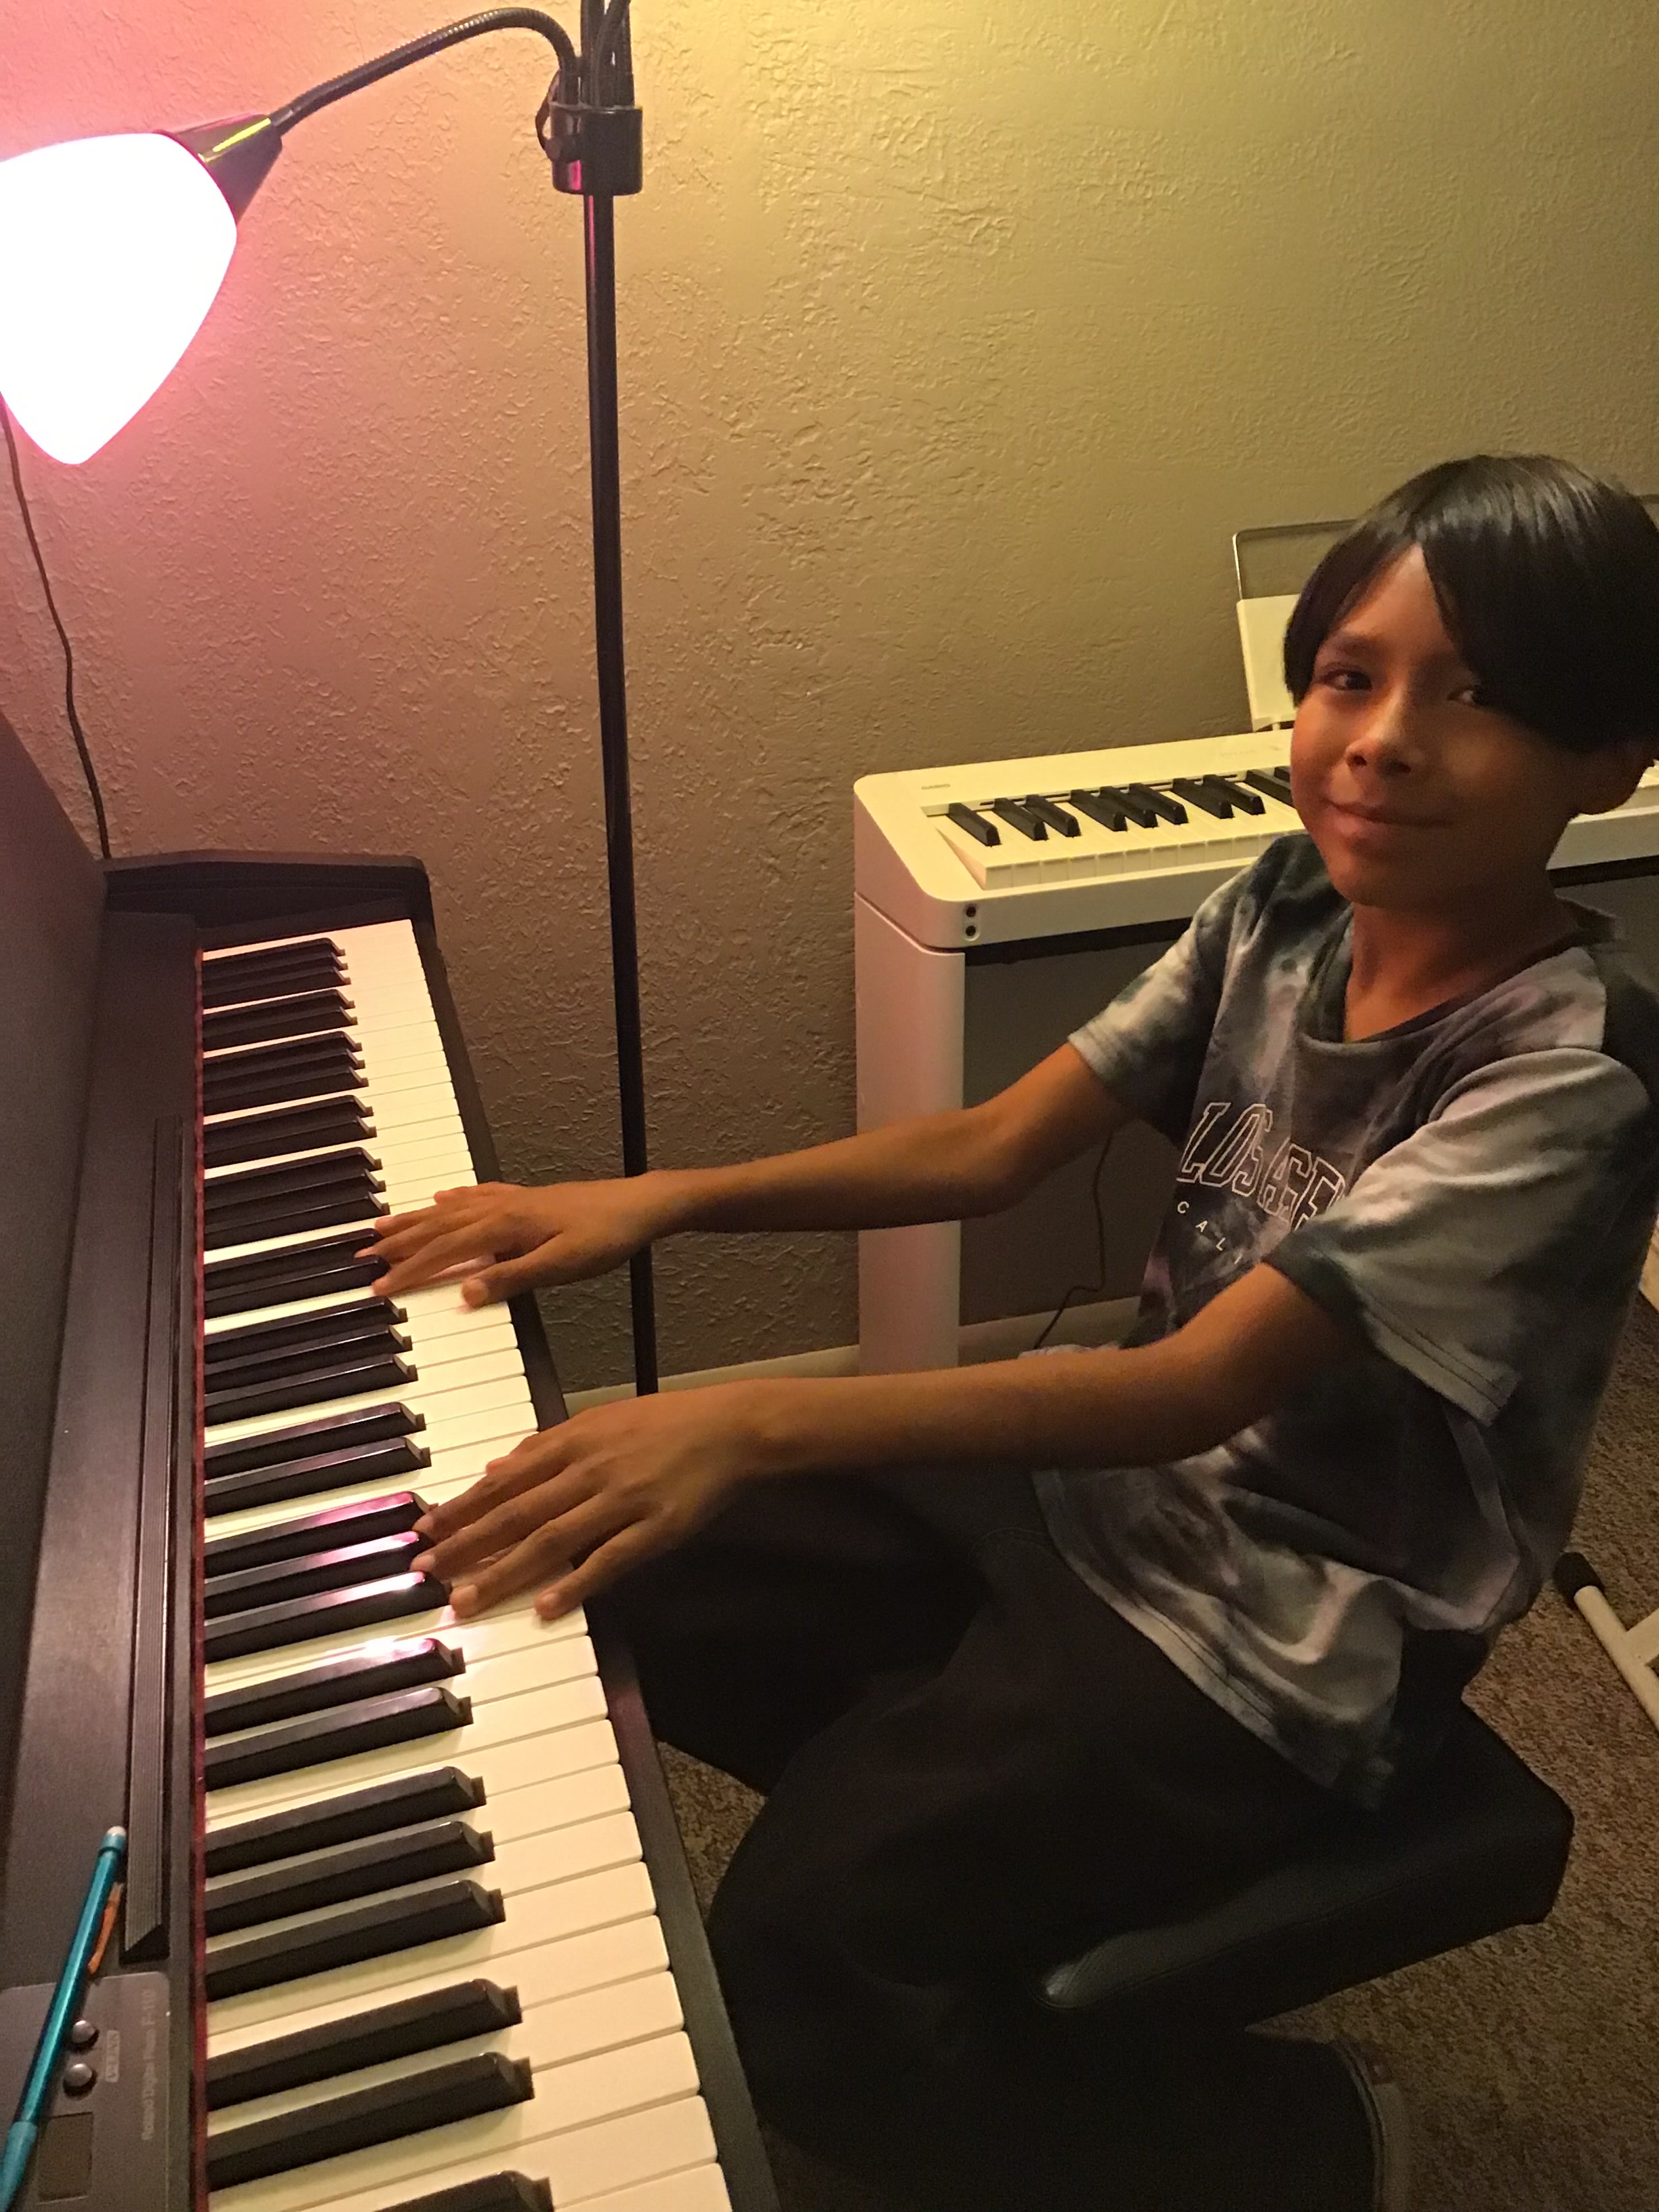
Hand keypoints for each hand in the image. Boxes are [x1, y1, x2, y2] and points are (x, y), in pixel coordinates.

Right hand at [363, 1176, 672, 1302]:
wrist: (640, 1206)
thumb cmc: (606, 1238)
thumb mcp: (561, 1266)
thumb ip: (512, 1278)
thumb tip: (465, 1293)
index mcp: (505, 1226)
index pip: (445, 1252)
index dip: (410, 1270)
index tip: (378, 1286)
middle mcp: (502, 1208)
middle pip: (438, 1226)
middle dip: (399, 1242)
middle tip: (362, 1254)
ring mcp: (514, 1200)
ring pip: (451, 1210)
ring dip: (416, 1219)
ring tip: (383, 1224)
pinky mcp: (528, 1199)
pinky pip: (477, 1196)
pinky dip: (454, 1199)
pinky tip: (443, 1198)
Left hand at [412, 1385, 773, 1618]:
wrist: (730, 1428)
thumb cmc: (665, 1424)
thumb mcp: (599, 1421)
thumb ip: (545, 1447)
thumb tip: (495, 1469)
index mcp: (574, 1441)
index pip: (504, 1480)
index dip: (462, 1507)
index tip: (424, 1532)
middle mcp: (590, 1469)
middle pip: (517, 1512)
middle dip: (466, 1544)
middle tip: (426, 1571)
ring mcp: (621, 1501)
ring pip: (552, 1540)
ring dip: (504, 1572)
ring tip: (467, 1599)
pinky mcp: (655, 1529)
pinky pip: (608, 1560)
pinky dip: (576, 1584)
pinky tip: (547, 1608)